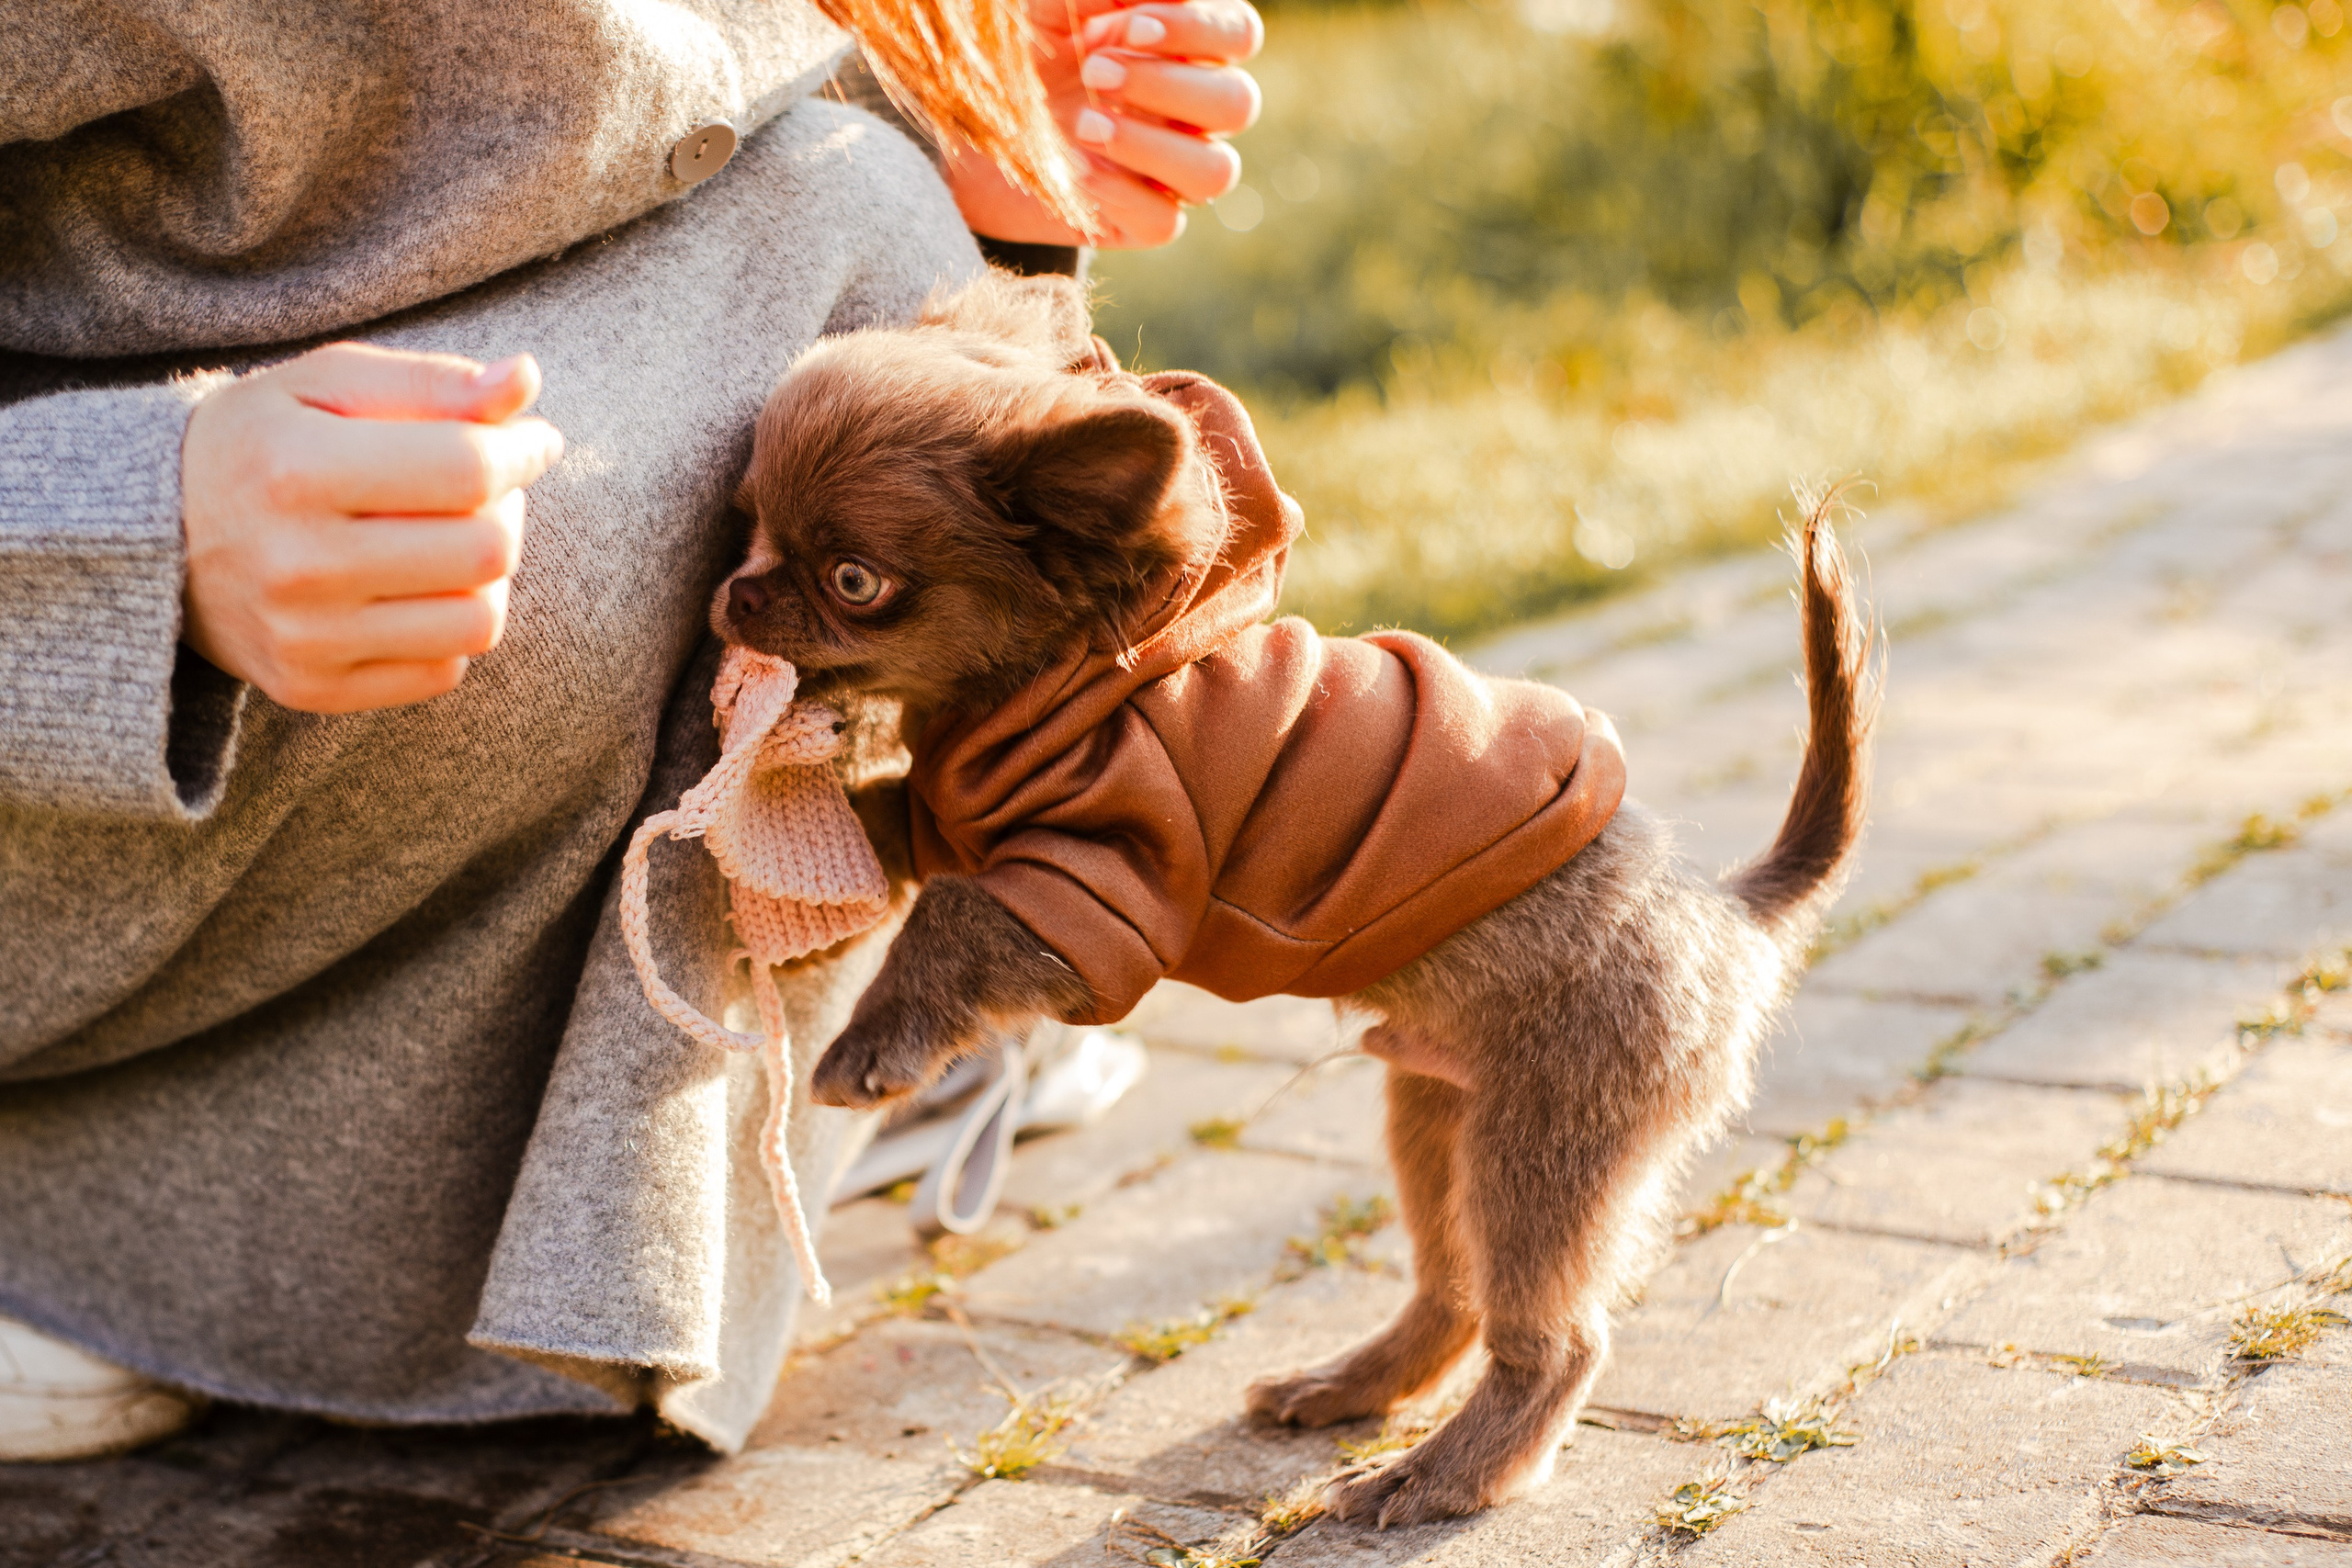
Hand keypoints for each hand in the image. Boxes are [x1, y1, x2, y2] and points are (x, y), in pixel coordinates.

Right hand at [179, 342, 565, 712]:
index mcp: (296, 470)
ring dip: (487, 575)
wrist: (155, 536)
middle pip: (486, 551)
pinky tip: (414, 588)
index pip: (468, 470)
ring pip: (479, 622)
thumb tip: (525, 382)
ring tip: (451, 537)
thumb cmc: (264, 442)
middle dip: (506, 510)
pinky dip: (449, 625)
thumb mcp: (329, 384)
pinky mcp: (313, 688)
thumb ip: (433, 382)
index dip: (522, 451)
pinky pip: (445, 670)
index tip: (531, 440)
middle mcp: (297, 564)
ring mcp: (303, 639)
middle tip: (479, 488)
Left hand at [945, 0, 1263, 248]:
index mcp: (1189, 49)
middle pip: (1238, 103)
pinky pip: (1165, 222)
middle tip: (1094, 71)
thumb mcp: (1050, 9)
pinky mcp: (1144, 221)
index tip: (1130, 25)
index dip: (1198, 28)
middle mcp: (1195, 113)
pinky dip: (1120, 194)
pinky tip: (1074, 170)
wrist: (975, 128)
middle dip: (1167, 85)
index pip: (1238, 34)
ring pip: (1217, 172)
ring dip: (1152, 145)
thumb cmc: (1028, 53)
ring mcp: (1174, 172)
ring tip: (1082, 125)